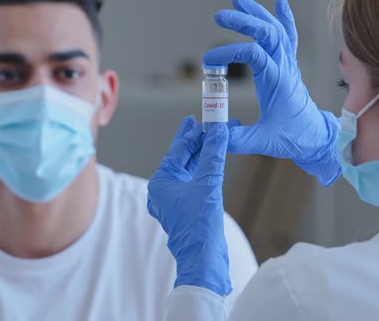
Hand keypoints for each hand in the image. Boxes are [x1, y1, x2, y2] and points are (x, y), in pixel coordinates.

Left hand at [147, 117, 231, 295]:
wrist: (203, 259)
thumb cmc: (199, 226)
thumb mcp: (208, 183)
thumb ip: (212, 154)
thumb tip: (218, 130)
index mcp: (160, 182)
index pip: (177, 151)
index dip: (191, 133)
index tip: (201, 119)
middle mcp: (163, 189)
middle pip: (182, 158)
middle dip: (198, 141)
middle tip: (209, 123)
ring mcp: (174, 199)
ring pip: (189, 170)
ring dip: (203, 154)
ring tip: (215, 137)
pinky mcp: (187, 207)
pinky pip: (195, 181)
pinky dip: (205, 169)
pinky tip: (214, 159)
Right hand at [204, 0, 340, 185]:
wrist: (316, 137)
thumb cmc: (293, 138)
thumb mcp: (263, 143)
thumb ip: (238, 140)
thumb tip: (216, 136)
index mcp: (277, 82)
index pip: (253, 54)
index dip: (229, 52)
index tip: (209, 62)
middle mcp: (285, 68)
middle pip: (267, 33)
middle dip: (244, 20)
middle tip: (220, 15)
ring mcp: (288, 65)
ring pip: (276, 30)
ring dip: (258, 13)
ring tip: (238, 0)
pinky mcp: (289, 67)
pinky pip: (290, 37)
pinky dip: (285, 19)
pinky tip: (280, 3)